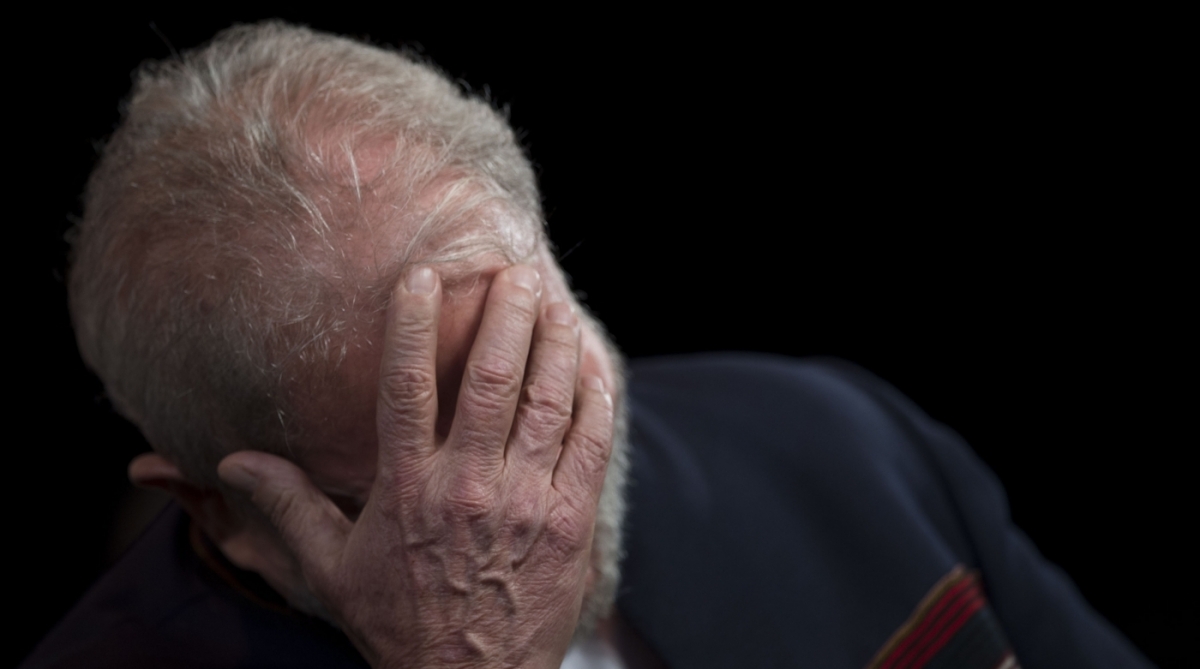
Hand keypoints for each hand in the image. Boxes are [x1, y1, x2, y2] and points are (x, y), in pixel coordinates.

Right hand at [217, 265, 614, 667]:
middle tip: (515, 272)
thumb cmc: (399, 622)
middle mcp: (469, 487)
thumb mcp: (330, 570)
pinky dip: (594, 399)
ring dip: (554, 344)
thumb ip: (286, 507)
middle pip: (491, 381)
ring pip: (547, 403)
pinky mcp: (571, 522)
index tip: (423, 276)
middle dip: (505, 317)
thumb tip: (231, 460)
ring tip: (554, 303)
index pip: (405, 389)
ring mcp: (527, 503)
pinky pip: (591, 445)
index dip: (412, 325)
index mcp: (408, 490)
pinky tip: (590, 364)